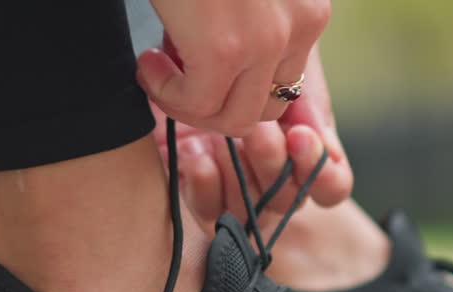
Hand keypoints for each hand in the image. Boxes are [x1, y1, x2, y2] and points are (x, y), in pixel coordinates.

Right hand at [137, 0, 330, 137]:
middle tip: (174, 70)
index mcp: (307, 9)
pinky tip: (145, 62)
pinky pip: (198, 105)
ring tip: (155, 67)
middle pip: (267, 108)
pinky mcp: (227, 48)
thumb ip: (247, 26)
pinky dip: (164, 93)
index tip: (198, 60)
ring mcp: (268, 39)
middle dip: (217, 102)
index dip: (236, 81)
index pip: (285, 81)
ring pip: (235, 120)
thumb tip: (213, 71)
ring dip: (189, 106)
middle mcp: (301, 24)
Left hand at [152, 49, 351, 229]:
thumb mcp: (279, 65)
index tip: (299, 135)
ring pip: (252, 212)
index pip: (331, 185)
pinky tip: (194, 151)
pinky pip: (209, 211)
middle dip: (273, 163)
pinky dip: (205, 184)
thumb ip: (307, 103)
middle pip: (289, 200)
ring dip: (240, 176)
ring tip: (220, 139)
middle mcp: (273, 175)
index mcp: (302, 149)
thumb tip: (326, 149)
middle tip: (256, 131)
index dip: (319, 171)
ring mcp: (236, 187)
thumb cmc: (238, 52)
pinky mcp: (196, 191)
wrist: (179, 49)